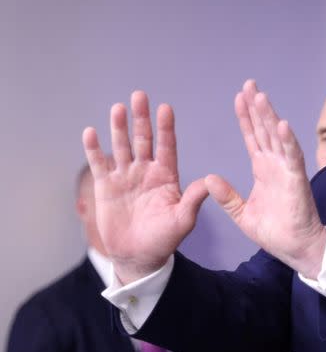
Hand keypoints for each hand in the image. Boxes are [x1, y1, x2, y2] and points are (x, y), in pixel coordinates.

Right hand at [82, 91, 208, 282]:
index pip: (167, 146)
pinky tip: (91, 132)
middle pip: (143, 139)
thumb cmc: (165, 239)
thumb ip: (194, 199)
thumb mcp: (183, 220)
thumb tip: (209, 180)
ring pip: (122, 146)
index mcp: (166, 176)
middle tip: (140, 96)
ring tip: (118, 108)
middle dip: (142, 118)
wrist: (139, 256)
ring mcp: (125, 177)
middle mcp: (146, 171)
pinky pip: (99, 164)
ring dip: (119, 127)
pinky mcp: (106, 186)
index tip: (166, 108)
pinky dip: (94, 149)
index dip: (165, 128)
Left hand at [205, 80, 325, 278]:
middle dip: (257, 107)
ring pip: (278, 137)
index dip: (246, 117)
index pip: (253, 137)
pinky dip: (287, 140)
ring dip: (270, 116)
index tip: (239, 97)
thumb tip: (209, 178)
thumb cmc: (275, 232)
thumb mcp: (242, 214)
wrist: (295, 249)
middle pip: (265, 129)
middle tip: (249, 84)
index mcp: (263, 170)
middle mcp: (276, 165)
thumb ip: (227, 196)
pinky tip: (281, 123)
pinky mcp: (296, 180)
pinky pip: (292, 156)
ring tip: (260, 96)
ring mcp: (287, 170)